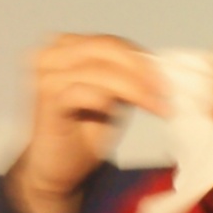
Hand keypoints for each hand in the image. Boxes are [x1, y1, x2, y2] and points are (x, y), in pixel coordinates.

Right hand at [5, 34, 167, 212]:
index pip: (111, 43)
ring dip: (132, 87)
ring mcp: (46, 76)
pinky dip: (105, 99)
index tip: (167, 80)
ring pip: (97, 70)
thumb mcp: (113, 97)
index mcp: (67, 47)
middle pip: (104, 48)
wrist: (57, 169)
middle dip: (140, 70)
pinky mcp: (45, 100)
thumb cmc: (83, 131)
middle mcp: (52, 55)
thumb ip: (127, 76)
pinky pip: (80, 92)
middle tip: (164, 92)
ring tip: (154, 107)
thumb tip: (159, 66)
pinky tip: (118, 112)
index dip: (142, 58)